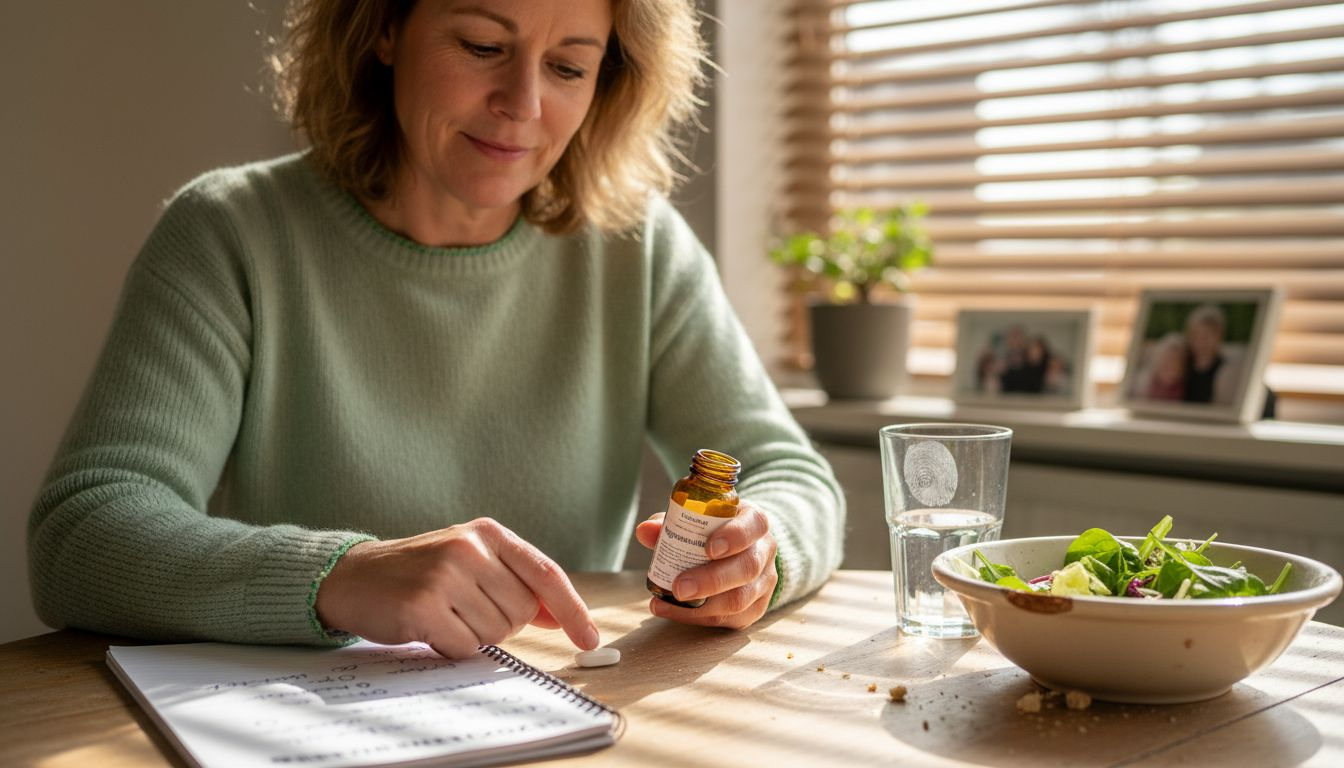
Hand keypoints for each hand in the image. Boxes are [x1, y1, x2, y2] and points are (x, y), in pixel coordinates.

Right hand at [315, 518, 598, 657]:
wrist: (353, 577)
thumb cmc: (418, 573)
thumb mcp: (471, 563)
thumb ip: (515, 583)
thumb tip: (560, 615)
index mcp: (488, 533)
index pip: (546, 574)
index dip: (572, 610)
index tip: (590, 639)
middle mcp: (470, 548)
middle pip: (523, 611)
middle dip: (501, 623)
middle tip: (465, 609)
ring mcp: (446, 574)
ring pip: (496, 633)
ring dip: (473, 635)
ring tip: (443, 614)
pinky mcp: (424, 605)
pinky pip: (464, 647)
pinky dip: (450, 646)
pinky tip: (428, 626)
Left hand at [636, 501, 776, 629]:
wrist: (741, 552)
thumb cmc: (714, 531)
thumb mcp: (698, 520)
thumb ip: (672, 523)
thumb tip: (644, 531)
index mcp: (754, 522)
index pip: (755, 525)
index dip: (735, 537)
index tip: (709, 548)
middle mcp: (765, 552)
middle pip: (747, 568)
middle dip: (712, 580)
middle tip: (679, 587)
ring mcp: (764, 583)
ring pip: (740, 599)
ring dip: (701, 606)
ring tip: (668, 602)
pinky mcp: (755, 608)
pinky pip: (729, 619)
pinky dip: (697, 618)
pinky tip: (672, 611)